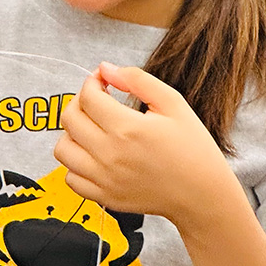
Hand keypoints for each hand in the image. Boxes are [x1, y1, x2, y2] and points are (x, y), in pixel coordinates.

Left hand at [55, 62, 237, 228]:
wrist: (203, 194)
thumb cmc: (193, 148)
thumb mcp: (173, 103)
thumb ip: (137, 80)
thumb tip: (106, 68)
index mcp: (127, 128)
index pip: (88, 96)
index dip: (92, 81)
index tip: (102, 81)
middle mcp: (110, 155)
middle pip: (69, 118)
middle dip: (79, 101)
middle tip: (97, 101)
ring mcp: (104, 179)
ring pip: (62, 149)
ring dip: (73, 133)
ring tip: (93, 128)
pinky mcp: (103, 197)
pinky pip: (70, 177)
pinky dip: (76, 164)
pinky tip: (94, 154)